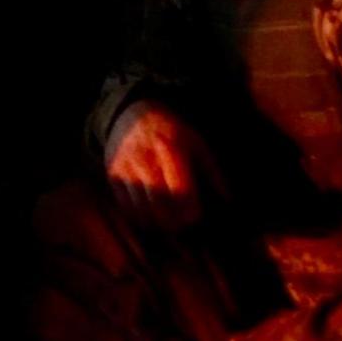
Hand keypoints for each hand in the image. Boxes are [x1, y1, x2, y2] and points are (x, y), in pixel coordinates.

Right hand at [104, 101, 221, 229]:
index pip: (181, 192)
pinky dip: (140, 218)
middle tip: (183, 223)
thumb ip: (213, 171)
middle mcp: (146, 160)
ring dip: (157, 224)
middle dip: (175, 223)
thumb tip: (228, 198)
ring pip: (142, 212)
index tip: (196, 215)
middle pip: (161, 207)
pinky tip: (150, 216)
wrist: (132, 116)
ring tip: (168, 222)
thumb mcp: (196, 143)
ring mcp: (126, 169)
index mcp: (171, 150)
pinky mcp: (113, 177)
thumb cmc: (170, 132)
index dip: (191, 211)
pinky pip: (126, 209)